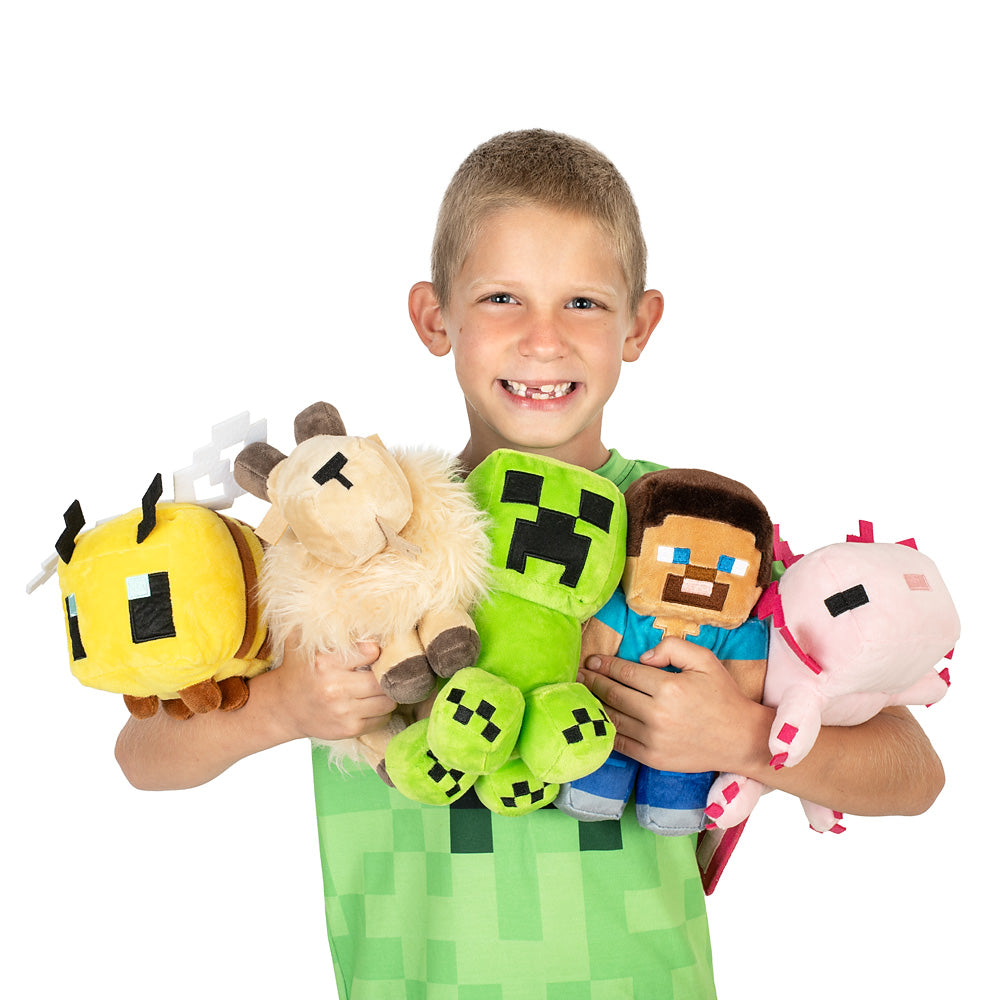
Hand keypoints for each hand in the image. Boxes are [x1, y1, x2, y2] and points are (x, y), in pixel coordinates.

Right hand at [272, 632, 398, 742]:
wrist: (284, 708)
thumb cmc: (299, 670)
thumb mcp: (301, 642)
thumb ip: (320, 624)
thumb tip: (343, 602)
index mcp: (325, 663)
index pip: (371, 652)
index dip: (377, 651)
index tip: (375, 652)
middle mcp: (334, 688)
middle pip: (382, 679)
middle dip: (386, 674)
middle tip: (385, 670)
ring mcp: (342, 711)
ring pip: (387, 701)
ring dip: (387, 693)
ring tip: (378, 686)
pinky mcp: (348, 729)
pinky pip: (381, 719)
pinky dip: (381, 711)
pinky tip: (370, 703)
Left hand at [578, 637, 765, 773]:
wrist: (741, 739)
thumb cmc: (722, 696)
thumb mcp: (704, 660)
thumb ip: (672, 648)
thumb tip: (643, 656)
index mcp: (669, 687)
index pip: (625, 672)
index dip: (605, 665)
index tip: (592, 660)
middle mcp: (658, 714)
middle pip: (614, 694)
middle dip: (593, 681)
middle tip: (579, 674)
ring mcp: (654, 740)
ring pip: (613, 718)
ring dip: (594, 705)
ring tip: (581, 694)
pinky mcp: (653, 759)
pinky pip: (620, 743)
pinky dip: (605, 730)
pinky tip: (597, 720)